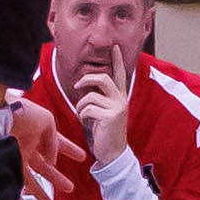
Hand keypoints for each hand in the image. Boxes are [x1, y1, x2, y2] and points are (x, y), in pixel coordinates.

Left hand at [12, 97, 86, 199]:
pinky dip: (17, 198)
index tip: (80, 157)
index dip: (69, 150)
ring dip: (39, 192)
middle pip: (44, 167)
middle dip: (56, 177)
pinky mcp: (4, 166)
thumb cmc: (19, 112)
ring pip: (30, 179)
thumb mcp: (46, 121)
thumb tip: (53, 160)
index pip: (57, 143)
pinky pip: (12, 185)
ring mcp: (14, 157)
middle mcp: (27, 146)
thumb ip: (53, 142)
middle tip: (68, 187)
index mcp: (38, 133)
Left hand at [74, 48, 132, 165]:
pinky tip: (87, 124)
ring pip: (90, 96)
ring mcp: (117, 107)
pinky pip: (88, 109)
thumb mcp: (104, 112)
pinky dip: (82, 116)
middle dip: (87, 79)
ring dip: (81, 106)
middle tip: (78, 86)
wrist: (113, 153)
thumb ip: (100, 98)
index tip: (114, 47)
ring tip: (83, 116)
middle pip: (103, 78)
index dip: (117, 60)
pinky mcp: (110, 116)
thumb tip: (86, 87)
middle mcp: (121, 100)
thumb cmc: (106, 132)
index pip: (120, 74)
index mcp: (120, 97)